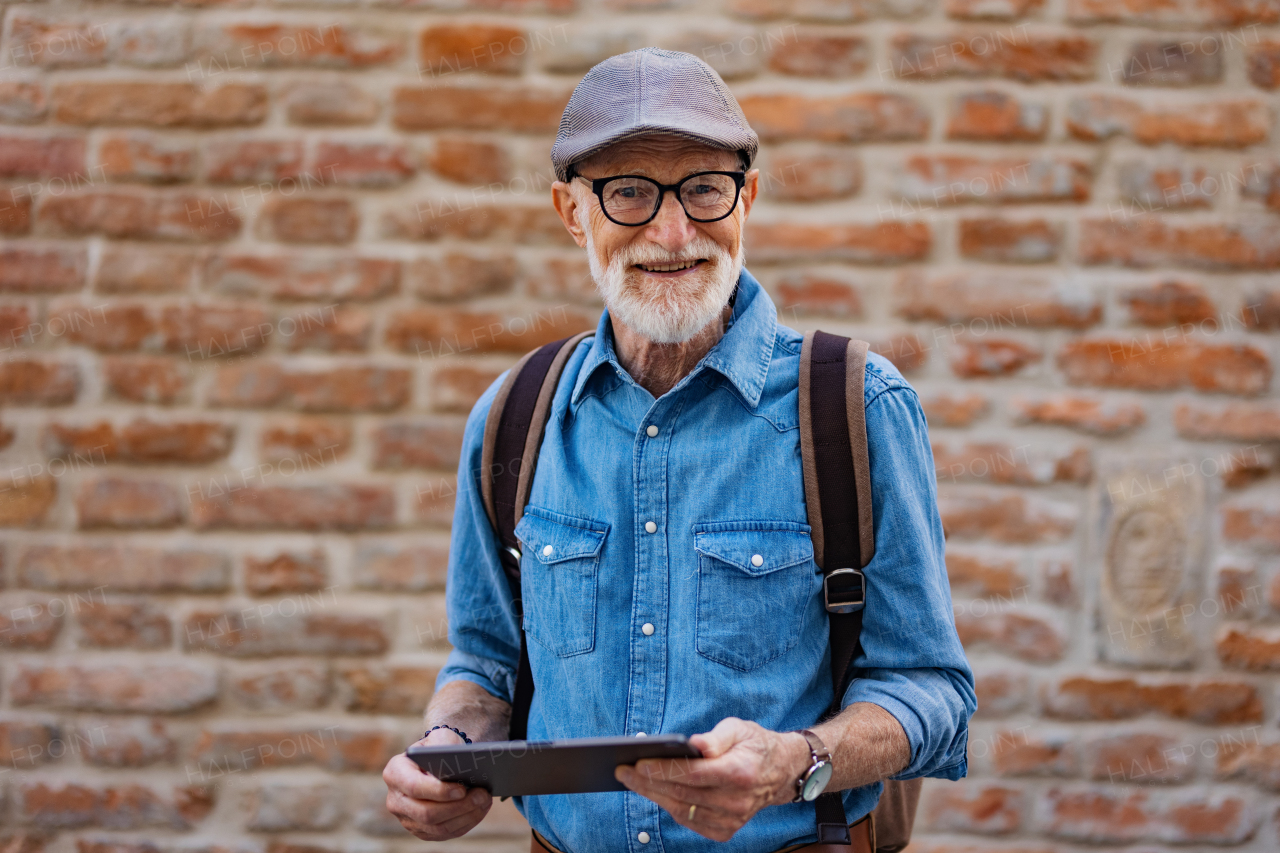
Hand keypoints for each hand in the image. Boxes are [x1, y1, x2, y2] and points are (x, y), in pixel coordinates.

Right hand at [382, 728, 492, 840]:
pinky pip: (444, 834)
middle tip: (482, 795)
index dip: (439, 791)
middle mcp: (396, 800)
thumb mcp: (440, 738)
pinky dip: (465, 823)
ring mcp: (407, 819)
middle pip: (426, 813)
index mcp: (395, 772)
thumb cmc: (439, 747)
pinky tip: (479, 810)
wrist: (438, 761)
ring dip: (466, 816)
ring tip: (485, 801)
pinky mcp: (421, 831)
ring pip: (437, 827)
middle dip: (458, 806)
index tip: (462, 789)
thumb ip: (444, 748)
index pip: (414, 787)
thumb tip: (457, 770)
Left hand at [614, 717, 809, 841]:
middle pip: (682, 793)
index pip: (692, 774)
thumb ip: (716, 737)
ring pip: (682, 810)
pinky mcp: (727, 829)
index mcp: (739, 773)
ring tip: (632, 781)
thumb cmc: (754, 745)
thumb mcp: (739, 728)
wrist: (780, 772)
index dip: (662, 769)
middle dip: (648, 783)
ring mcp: (732, 819)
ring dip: (654, 796)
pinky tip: (655, 794)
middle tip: (623, 771)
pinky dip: (671, 807)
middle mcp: (736, 801)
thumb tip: (694, 745)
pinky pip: (690, 821)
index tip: (637, 763)